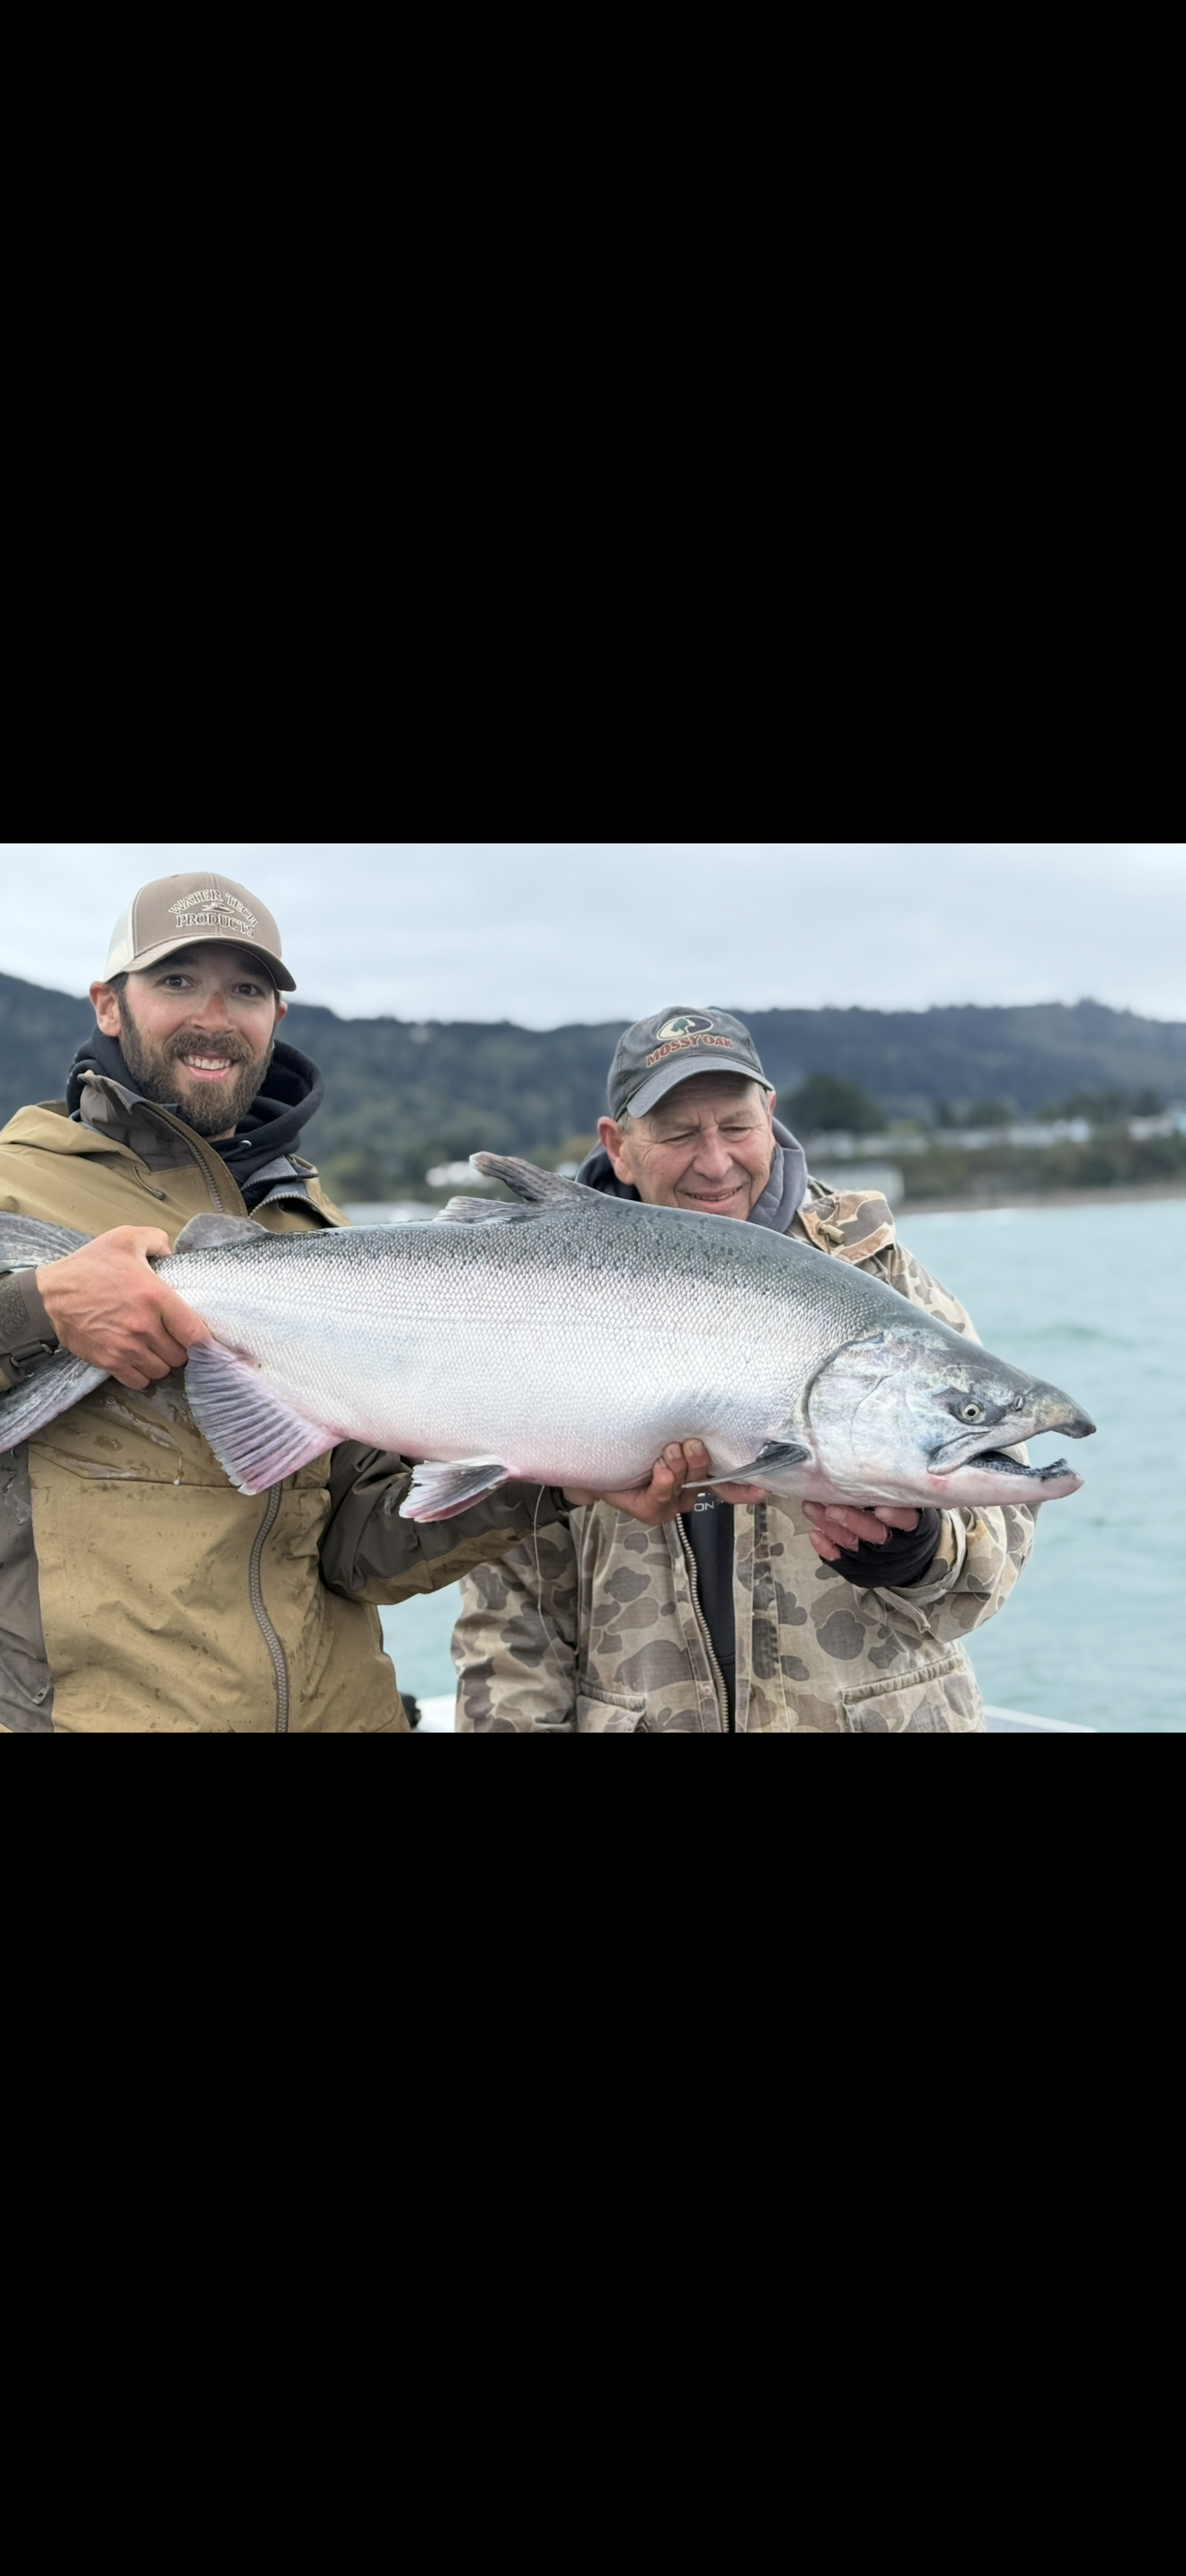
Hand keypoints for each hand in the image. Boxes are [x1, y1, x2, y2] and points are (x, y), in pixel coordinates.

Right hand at [36, 1228, 208, 1390]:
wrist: (51, 1294)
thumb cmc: (88, 1267)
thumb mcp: (125, 1238)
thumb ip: (157, 1240)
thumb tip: (172, 1253)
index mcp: (155, 1297)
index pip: (196, 1333)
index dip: (203, 1339)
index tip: (198, 1336)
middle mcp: (144, 1326)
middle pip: (181, 1355)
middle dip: (179, 1347)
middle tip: (169, 1336)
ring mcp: (127, 1348)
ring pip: (162, 1371)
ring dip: (161, 1361)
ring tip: (153, 1347)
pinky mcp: (110, 1362)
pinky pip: (140, 1382)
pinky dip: (142, 1374)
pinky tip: (138, 1359)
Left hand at [566, 1441, 766, 1525]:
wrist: (594, 1460)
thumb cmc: (632, 1445)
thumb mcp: (664, 1433)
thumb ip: (690, 1433)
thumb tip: (708, 1419)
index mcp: (696, 1473)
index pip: (727, 1483)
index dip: (744, 1488)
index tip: (761, 1489)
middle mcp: (687, 1491)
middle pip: (706, 1478)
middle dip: (698, 1461)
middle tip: (689, 1444)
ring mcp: (670, 1504)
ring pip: (685, 1487)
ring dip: (678, 1467)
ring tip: (667, 1451)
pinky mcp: (651, 1512)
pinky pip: (662, 1497)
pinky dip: (662, 1482)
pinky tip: (659, 1469)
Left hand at [803, 1500, 919, 1562]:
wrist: (909, 1559)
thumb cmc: (905, 1522)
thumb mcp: (912, 1506)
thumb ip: (896, 1489)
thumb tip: (874, 1458)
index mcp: (915, 1527)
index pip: (908, 1521)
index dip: (895, 1516)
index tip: (880, 1508)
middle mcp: (896, 1546)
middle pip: (876, 1534)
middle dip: (853, 1521)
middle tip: (833, 1508)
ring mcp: (876, 1560)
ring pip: (853, 1544)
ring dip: (831, 1527)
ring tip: (812, 1508)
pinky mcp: (860, 1570)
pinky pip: (842, 1561)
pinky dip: (827, 1548)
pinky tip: (815, 1534)